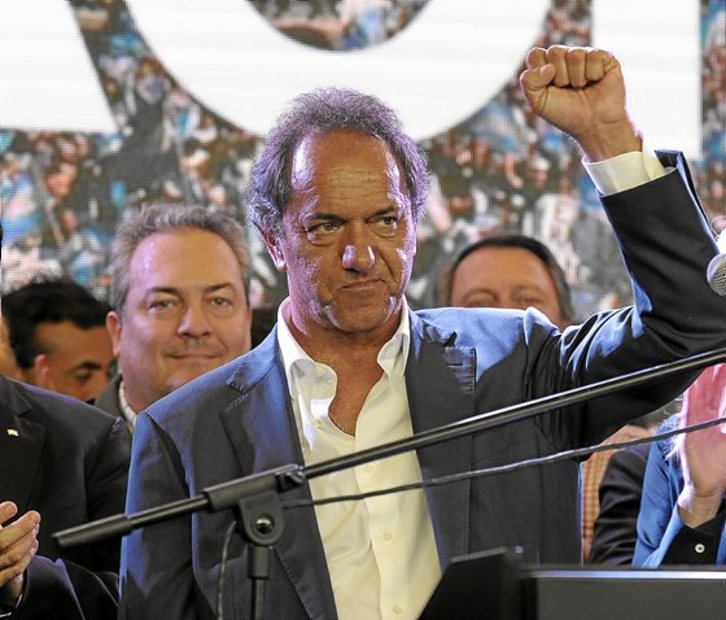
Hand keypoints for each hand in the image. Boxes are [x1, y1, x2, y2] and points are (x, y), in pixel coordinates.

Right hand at [0, 502, 40, 600]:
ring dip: (28, 539)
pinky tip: (33, 543)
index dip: (0, 515)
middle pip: (2, 541)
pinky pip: (15, 569)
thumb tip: (5, 503)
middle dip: (22, 527)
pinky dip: (28, 555)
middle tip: (34, 516)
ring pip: (13, 554)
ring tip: (35, 528)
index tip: (12, 507)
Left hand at [519, 45, 640, 160]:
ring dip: (577, 78)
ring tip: (582, 87)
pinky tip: (596, 81)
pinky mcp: (604, 56)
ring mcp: (584, 54)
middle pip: (554, 51)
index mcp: (546, 66)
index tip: (548, 87)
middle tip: (567, 89)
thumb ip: (529, 83)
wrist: (593, 125)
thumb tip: (548, 67)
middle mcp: (565, 57)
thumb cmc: (565, 113)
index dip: (539, 72)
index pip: (535, 54)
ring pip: (574, 54)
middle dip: (560, 77)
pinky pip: (593, 55)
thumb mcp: (538, 103)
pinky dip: (593, 74)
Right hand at [676, 364, 725, 527]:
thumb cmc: (722, 464)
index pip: (725, 390)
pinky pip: (690, 403)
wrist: (708, 483)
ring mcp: (699, 417)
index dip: (725, 376)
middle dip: (718, 370)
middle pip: (716, 386)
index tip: (724, 360)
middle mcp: (711, 412)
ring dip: (706, 375)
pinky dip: (693, 391)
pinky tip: (695, 380)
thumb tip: (724, 405)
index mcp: (724, 415)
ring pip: (703, 391)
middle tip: (718, 353)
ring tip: (707, 358)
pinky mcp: (689, 424)